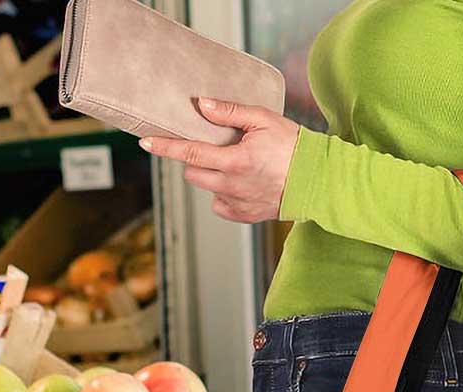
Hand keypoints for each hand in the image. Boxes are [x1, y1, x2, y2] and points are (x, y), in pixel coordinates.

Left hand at [139, 97, 299, 222]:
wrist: (317, 181)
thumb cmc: (293, 146)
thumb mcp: (263, 119)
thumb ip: (229, 112)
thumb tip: (201, 105)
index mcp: (235, 161)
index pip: (190, 153)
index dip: (165, 147)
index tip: (146, 143)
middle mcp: (232, 186)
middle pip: (193, 173)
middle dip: (195, 159)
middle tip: (213, 147)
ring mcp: (237, 204)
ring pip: (207, 188)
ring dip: (211, 175)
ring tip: (234, 164)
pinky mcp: (244, 216)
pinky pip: (220, 204)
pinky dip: (224, 193)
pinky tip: (241, 183)